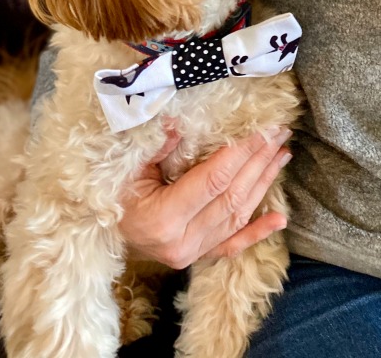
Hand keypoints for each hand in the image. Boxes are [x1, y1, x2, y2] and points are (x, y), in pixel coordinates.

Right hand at [119, 124, 292, 267]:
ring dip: (264, 184)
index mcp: (164, 218)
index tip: (264, 130)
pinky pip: (232, 245)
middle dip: (259, 162)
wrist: (98, 236)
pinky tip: (280, 219)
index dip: (242, 153)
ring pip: (238, 215)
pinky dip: (258, 232)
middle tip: (280, 134)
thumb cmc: (112, 195)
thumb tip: (180, 123)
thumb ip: (157, 148)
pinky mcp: (197, 259)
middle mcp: (182, 241)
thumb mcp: (128, 169)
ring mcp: (192, 254)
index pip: (215, 179)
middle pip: (232, 195)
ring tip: (282, 156)